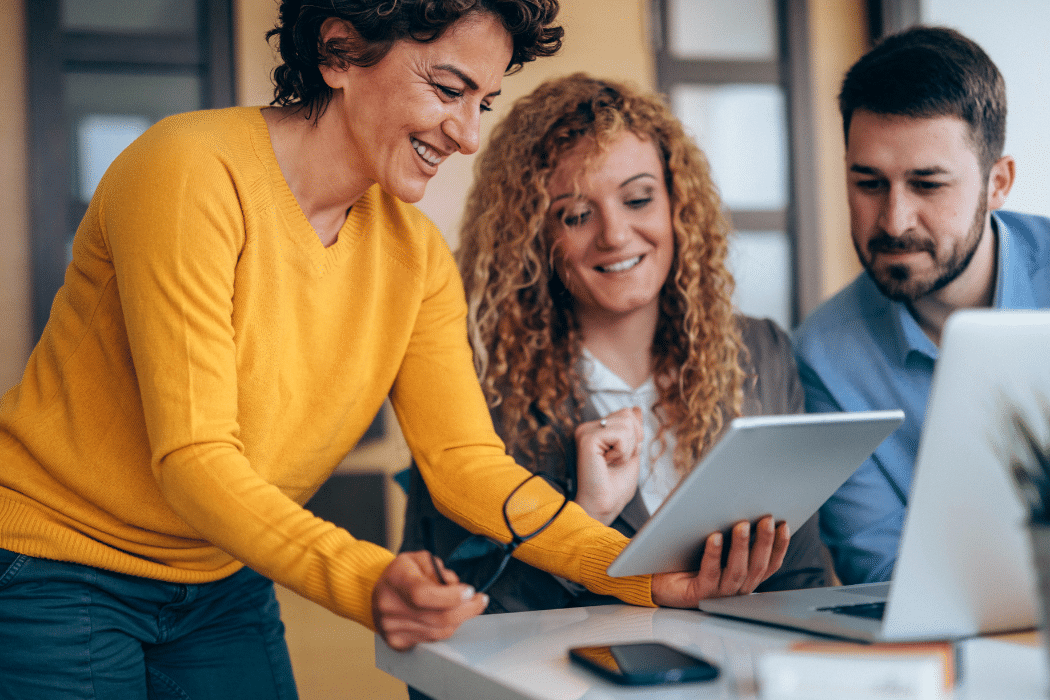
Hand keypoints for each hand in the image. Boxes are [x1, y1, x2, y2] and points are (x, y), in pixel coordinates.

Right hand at [371, 550, 488, 650]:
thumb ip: (439, 570)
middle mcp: (389, 606)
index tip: (470, 591)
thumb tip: (456, 587)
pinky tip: (449, 617)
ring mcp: (391, 628)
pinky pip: (431, 640)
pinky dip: (445, 629)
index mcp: (395, 580)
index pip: (424, 594)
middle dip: (466, 609)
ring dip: (459, 620)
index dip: (451, 596)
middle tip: (480, 600)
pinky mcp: (396, 642)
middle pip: (437, 617)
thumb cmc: (403, 573)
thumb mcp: (419, 559)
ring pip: (439, 632)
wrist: (378, 590)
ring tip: (467, 607)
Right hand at [574, 407, 642, 524]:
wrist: (604, 506)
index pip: (626, 413)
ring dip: (627, 448)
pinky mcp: (587, 439)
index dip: (635, 436)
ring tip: (612, 462)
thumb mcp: (631, 452)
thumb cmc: (615, 487)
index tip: (621, 457)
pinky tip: (608, 463)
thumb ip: (633, 430)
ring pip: (626, 423)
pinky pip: (621, 434)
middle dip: (633, 440)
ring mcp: (585, 431)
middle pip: (627, 414)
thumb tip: (636, 408)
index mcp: (596, 430)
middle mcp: (587, 427)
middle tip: (617, 460)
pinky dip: (622, 452)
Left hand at [650, 515, 789, 606]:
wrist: (657, 577)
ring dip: (741, 547)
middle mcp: (736, 587)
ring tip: (742, 524)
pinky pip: (710, 574)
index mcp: (744, 576)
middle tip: (766, 519)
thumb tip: (741, 502)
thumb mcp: (714, 541)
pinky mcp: (699, 594)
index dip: (779, 546)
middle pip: (757, 566)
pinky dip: (713, 555)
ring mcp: (718, 593)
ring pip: (737, 571)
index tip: (784, 524)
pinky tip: (714, 537)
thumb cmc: (687, 556)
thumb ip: (730, 530)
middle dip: (764, 542)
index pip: (769, 564)